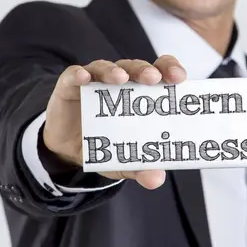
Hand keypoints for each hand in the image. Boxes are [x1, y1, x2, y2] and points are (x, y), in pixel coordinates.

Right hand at [44, 56, 186, 188]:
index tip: (179, 78)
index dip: (170, 69)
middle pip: (136, 67)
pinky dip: (79, 74)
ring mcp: (94, 80)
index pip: (159, 71)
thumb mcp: (122, 160)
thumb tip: (156, 178)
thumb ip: (140, 167)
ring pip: (107, 68)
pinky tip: (83, 77)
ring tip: (120, 78)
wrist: (67, 151)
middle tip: (154, 78)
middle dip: (146, 70)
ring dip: (114, 71)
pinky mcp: (69, 85)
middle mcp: (120, 81)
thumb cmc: (103, 144)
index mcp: (140, 91)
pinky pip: (73, 75)